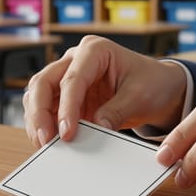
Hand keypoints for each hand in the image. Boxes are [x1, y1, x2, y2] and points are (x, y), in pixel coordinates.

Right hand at [22, 35, 186, 146]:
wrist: (158, 88)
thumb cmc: (151, 83)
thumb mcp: (140, 96)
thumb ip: (116, 111)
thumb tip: (95, 128)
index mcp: (95, 50)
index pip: (72, 79)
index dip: (67, 107)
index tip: (67, 133)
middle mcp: (75, 60)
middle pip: (43, 83)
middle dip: (40, 113)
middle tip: (45, 140)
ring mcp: (67, 77)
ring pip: (38, 95)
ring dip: (37, 120)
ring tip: (45, 145)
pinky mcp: (66, 96)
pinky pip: (46, 109)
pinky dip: (44, 125)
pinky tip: (49, 142)